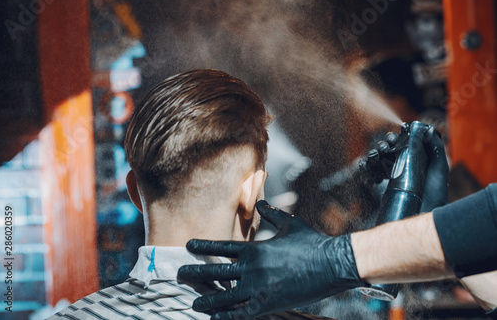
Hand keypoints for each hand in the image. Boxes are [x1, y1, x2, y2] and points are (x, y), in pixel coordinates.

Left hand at [178, 200, 366, 319]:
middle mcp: (252, 267)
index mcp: (255, 248)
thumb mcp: (290, 224)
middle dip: (196, 273)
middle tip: (179, 274)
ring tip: (194, 302)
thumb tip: (261, 204)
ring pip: (225, 295)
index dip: (203, 247)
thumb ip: (272, 215)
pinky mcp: (268, 304)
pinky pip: (242, 313)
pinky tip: (214, 319)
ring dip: (207, 299)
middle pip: (216, 271)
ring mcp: (258, 287)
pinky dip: (227, 317)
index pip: (221, 247)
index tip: (188, 246)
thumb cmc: (312, 242)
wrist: (332, 263)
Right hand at [361, 125, 448, 211]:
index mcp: (413, 161)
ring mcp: (387, 176)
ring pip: (376, 158)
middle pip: (388, 149)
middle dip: (386, 142)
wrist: (422, 213)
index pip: (402, 144)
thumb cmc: (435, 195)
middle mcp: (399, 166)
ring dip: (376, 151)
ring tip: (380, 151)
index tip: (398, 134)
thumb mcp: (440, 169)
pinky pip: (367, 172)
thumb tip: (429, 129)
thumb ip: (437, 148)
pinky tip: (368, 161)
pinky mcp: (377, 185)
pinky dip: (364, 164)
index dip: (399, 136)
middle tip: (389, 142)